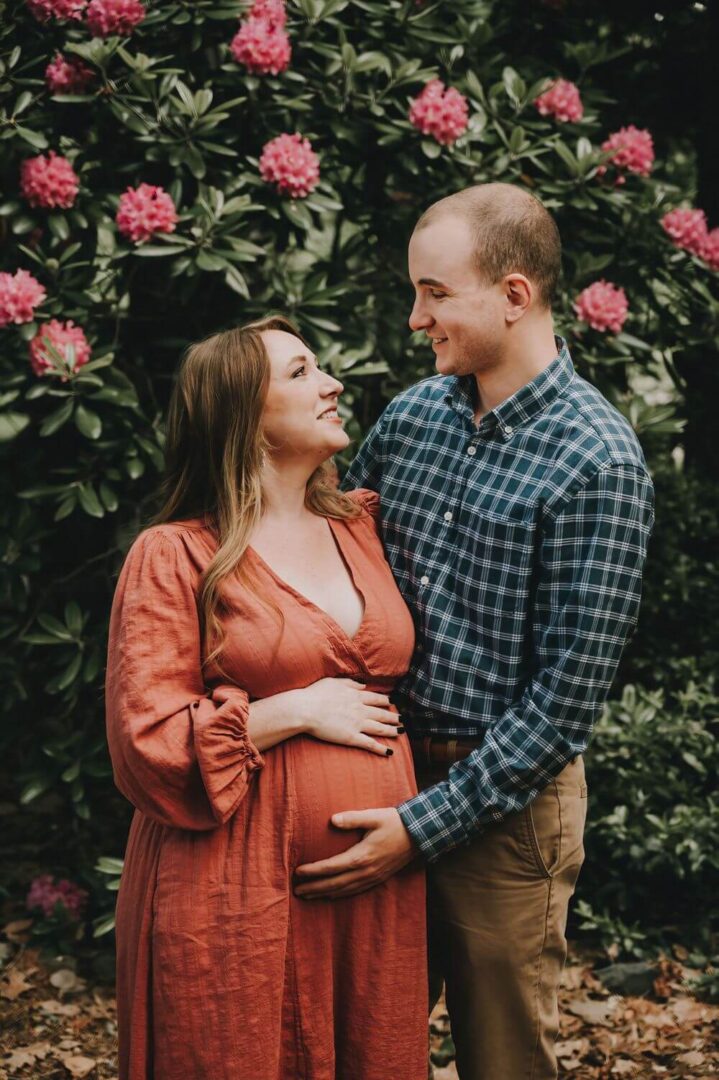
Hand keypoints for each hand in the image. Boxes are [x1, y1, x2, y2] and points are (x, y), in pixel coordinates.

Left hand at [294, 807, 416, 898]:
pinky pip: (355, 891)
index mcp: (361, 856)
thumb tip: (332, 820)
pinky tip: (331, 895)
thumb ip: (352, 818)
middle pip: (334, 884)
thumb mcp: (373, 816)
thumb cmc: (394, 823)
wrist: (419, 835)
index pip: (330, 867)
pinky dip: (340, 894)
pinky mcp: (378, 879)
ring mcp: (372, 878)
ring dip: (324, 894)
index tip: (297, 872)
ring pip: (343, 890)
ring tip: (308, 896)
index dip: (313, 871)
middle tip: (296, 891)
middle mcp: (365, 871)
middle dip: (314, 888)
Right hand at [296, 678, 402, 756]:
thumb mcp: (333, 682)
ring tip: (401, 732)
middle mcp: (360, 709)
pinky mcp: (352, 737)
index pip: (376, 698)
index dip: (386, 701)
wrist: (305, 709)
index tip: (392, 703)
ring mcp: (357, 724)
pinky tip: (389, 751)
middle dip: (393, 717)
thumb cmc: (315, 694)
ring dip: (392, 731)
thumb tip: (363, 684)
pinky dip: (381, 748)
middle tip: (402, 719)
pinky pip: (370, 744)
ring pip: (380, 728)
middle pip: (382, 713)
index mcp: (356, 695)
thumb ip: (350, 683)